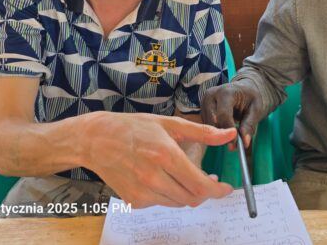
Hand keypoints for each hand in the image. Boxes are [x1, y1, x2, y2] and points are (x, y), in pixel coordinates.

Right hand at [82, 112, 236, 208]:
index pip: (201, 184)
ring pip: (178, 202)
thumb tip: (229, 134)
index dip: (218, 190)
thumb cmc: (134, 128)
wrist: (96, 140)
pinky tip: (162, 177)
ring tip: (182, 174)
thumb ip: (203, 132)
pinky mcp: (134, 201)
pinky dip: (169, 193)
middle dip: (205, 191)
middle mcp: (154, 177)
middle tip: (208, 179)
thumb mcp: (170, 124)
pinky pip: (162, 203)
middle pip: (192, 198)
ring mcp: (142, 192)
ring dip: (187, 192)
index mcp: (166, 155)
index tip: (227, 188)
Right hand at [201, 82, 264, 148]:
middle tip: (234, 145)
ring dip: (218, 134)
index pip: (223, 115)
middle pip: (213, 122)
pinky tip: (224, 129)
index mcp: (225, 92)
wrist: (242, 88)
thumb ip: (249, 125)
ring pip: (208, 126)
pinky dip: (215, 131)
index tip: (235, 144)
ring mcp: (203, 102)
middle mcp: (211, 95)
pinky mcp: (201, 109)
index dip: (228, 131)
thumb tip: (245, 142)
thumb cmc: (250, 97)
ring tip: (231, 134)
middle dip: (223, 135)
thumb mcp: (256, 109)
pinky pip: (206, 125)